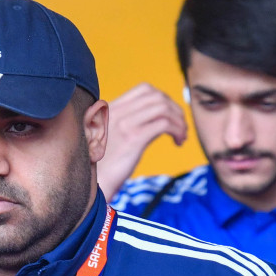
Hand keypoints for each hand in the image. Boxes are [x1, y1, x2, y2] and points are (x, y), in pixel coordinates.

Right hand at [99, 83, 187, 198]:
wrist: (93, 185)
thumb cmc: (102, 167)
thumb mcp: (111, 139)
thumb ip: (128, 125)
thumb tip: (156, 122)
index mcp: (111, 109)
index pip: (144, 90)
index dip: (164, 99)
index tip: (171, 115)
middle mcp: (117, 112)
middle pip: (157, 96)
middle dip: (175, 109)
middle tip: (181, 126)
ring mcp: (125, 124)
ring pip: (163, 108)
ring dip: (179, 120)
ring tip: (182, 135)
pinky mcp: (134, 139)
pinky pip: (164, 124)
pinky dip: (177, 130)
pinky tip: (178, 142)